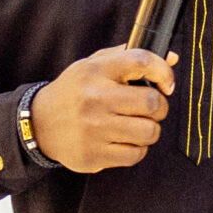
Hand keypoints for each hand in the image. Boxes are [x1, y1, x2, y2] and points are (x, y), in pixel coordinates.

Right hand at [32, 46, 176, 172]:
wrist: (39, 124)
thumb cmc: (75, 92)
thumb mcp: (95, 66)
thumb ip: (131, 57)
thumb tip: (172, 58)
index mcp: (96, 71)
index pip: (142, 62)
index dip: (163, 72)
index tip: (166, 84)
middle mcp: (94, 98)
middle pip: (152, 103)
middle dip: (159, 108)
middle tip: (149, 110)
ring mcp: (93, 129)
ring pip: (148, 132)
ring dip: (149, 131)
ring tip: (136, 126)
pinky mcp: (93, 155)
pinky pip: (135, 155)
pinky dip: (136, 150)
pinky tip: (124, 142)